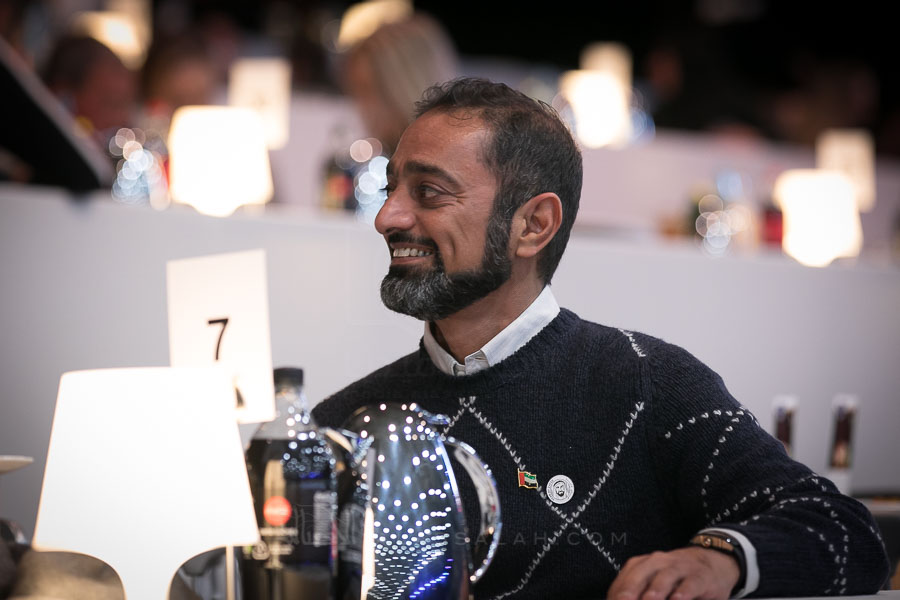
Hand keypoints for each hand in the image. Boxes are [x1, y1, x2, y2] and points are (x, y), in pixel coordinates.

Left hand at [606, 546, 739, 599]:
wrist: (712, 562)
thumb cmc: (676, 579)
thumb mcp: (654, 583)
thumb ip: (637, 593)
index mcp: (643, 565)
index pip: (625, 579)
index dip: (617, 594)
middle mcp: (659, 562)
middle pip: (641, 573)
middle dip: (630, 590)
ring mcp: (680, 567)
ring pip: (665, 576)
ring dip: (656, 590)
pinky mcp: (701, 576)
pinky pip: (691, 583)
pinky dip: (684, 592)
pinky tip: (678, 599)